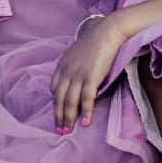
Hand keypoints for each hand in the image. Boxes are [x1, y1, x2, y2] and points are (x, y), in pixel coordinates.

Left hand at [51, 17, 123, 133]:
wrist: (107, 31)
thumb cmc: (96, 40)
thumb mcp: (77, 53)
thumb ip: (73, 66)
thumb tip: (76, 78)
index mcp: (61, 66)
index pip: (54, 89)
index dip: (55, 103)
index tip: (58, 113)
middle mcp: (66, 72)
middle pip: (58, 99)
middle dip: (58, 116)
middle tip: (59, 130)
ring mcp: (78, 75)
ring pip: (70, 102)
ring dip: (69, 118)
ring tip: (69, 131)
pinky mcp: (91, 78)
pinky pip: (86, 99)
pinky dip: (85, 112)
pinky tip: (85, 123)